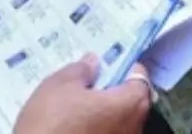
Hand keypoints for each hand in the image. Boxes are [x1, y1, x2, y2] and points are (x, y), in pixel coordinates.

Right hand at [14, 55, 151, 133]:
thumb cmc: (51, 125)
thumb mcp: (59, 86)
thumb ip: (81, 70)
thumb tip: (93, 63)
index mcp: (131, 104)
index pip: (140, 77)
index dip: (123, 67)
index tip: (106, 64)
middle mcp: (134, 128)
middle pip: (131, 101)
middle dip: (111, 91)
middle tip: (86, 85)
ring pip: (117, 122)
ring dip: (102, 113)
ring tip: (73, 109)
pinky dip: (94, 130)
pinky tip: (71, 128)